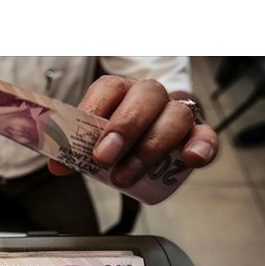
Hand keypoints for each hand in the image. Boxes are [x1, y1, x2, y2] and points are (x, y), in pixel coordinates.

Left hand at [48, 76, 218, 186]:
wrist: (151, 140)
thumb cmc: (119, 139)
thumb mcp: (94, 143)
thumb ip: (77, 151)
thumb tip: (57, 165)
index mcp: (121, 91)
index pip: (109, 88)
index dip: (93, 111)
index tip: (81, 140)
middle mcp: (151, 96)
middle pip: (145, 97)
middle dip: (124, 128)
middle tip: (103, 159)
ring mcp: (177, 113)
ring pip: (175, 116)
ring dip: (151, 147)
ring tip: (126, 177)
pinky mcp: (199, 134)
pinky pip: (207, 135)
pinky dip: (201, 146)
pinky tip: (190, 160)